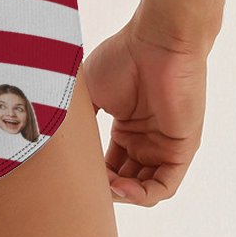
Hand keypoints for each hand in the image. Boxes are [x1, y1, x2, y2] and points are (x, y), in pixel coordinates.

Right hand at [81, 11, 207, 206]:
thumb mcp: (89, 94)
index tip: (71, 174)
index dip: (91, 175)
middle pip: (124, 180)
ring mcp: (164, 145)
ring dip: (122, 196)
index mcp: (126, 128)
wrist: (156, 41)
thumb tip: (53, 143)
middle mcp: (146, 140)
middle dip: (104, 189)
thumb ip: (78, 121)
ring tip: (102, 189)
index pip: (108, 165)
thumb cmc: (122, 58)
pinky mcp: (182, 148)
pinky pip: (165, 185)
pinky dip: (142, 195)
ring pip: (144, 188)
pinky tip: (120, 188)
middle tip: (84, 186)